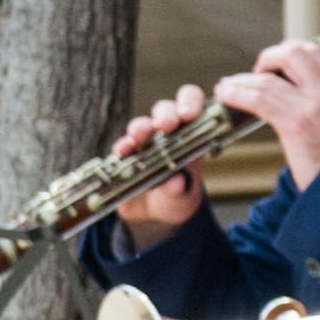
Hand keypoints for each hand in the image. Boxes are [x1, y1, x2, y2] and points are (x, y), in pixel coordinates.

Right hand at [107, 84, 215, 240]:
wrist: (151, 218)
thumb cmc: (175, 201)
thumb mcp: (181, 200)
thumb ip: (179, 191)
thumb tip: (175, 182)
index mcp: (192, 138)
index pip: (196, 108)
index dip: (195, 102)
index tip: (194, 110)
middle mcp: (169, 135)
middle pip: (167, 110)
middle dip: (166, 113)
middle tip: (166, 124)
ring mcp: (146, 143)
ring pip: (143, 124)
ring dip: (141, 127)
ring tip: (140, 135)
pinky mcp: (127, 155)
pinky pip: (123, 145)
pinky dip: (123, 146)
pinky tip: (122, 152)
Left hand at [225, 33, 319, 180]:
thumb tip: (298, 101)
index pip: (316, 52)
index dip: (291, 51)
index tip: (276, 65)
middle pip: (294, 52)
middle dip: (269, 57)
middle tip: (257, 73)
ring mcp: (313, 107)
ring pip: (270, 77)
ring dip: (242, 80)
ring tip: (228, 87)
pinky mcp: (297, 124)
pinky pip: (260, 98)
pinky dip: (237, 93)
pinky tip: (226, 96)